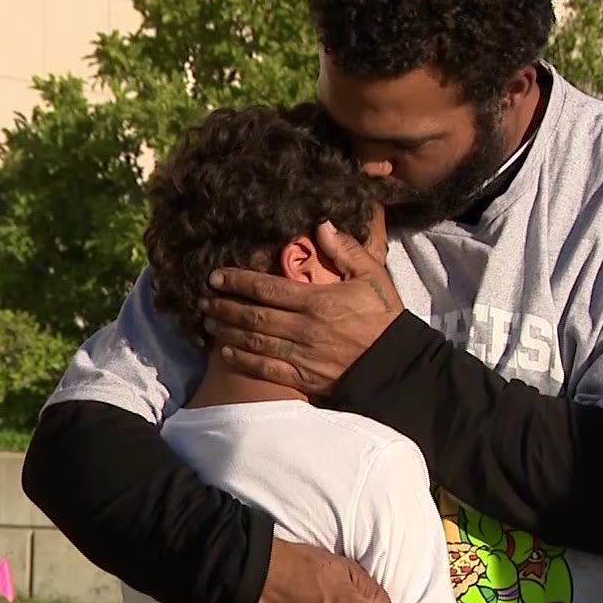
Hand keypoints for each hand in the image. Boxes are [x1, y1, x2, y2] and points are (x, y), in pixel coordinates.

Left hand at [202, 222, 402, 396]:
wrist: (398, 363)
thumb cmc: (385, 317)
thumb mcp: (373, 275)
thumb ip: (346, 250)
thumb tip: (320, 224)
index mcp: (317, 301)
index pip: (267, 288)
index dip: (238, 281)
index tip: (216, 276)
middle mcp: (304, 328)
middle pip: (253, 315)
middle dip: (225, 306)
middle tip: (204, 299)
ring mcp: (303, 355)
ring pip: (254, 341)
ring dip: (227, 330)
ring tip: (208, 322)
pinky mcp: (305, 378)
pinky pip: (267, 369)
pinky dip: (244, 360)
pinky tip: (227, 352)